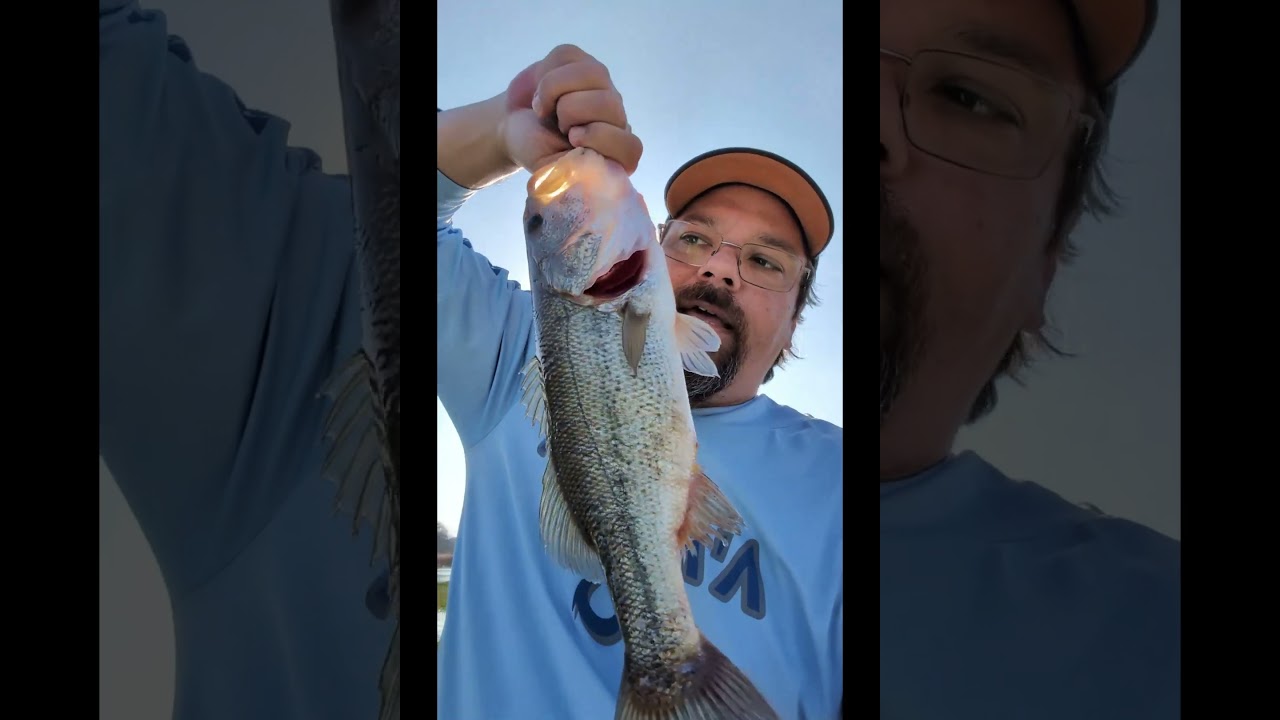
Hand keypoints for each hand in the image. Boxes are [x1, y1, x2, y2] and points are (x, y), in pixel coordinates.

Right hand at [500, 45, 643, 174]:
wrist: (514, 124)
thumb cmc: (536, 149)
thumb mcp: (550, 169)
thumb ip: (572, 172)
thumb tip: (586, 164)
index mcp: (613, 151)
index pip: (631, 148)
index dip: (599, 139)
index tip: (572, 140)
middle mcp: (615, 116)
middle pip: (609, 103)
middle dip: (570, 113)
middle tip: (557, 125)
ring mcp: (602, 85)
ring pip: (591, 73)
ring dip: (554, 90)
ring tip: (545, 107)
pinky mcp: (581, 61)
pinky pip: (567, 56)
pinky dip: (545, 72)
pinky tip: (542, 89)